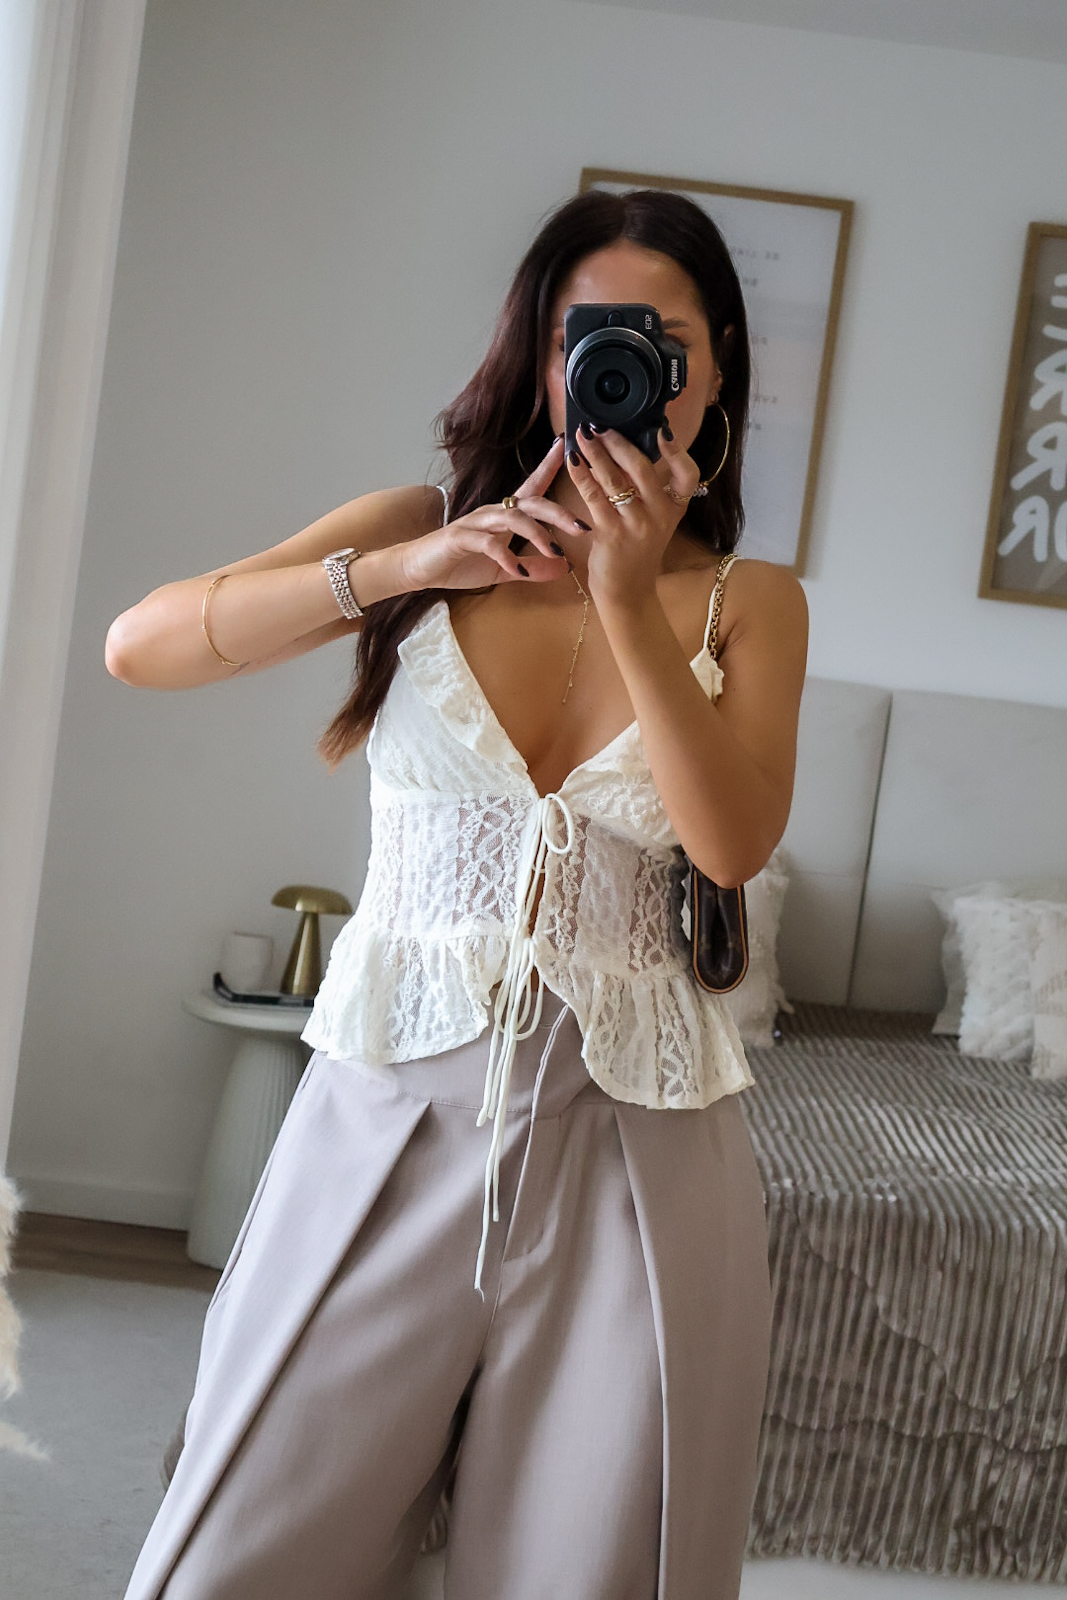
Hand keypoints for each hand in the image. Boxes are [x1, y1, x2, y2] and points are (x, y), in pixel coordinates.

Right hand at [400, 438, 577, 592]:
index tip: (568, 449)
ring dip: (536, 534)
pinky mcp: (461, 538)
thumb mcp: (504, 570)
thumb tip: (564, 568)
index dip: (549, 466)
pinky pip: (489, 543)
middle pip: (532, 502)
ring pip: (512, 518)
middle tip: (583, 528)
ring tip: (553, 551)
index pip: (532, 486)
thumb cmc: (460, 562)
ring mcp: (477, 523)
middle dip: (559, 513)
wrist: (419, 567)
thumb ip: (532, 568)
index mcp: (505, 515)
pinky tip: (518, 569)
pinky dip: (507, 556)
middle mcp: (493, 512)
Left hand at [566, 426, 700, 608]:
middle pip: (642, 470)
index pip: (688, 475)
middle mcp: (660, 516)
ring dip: (596, 454)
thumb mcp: (654, 520)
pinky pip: (594, 498)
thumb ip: (647, 489)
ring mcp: (636, 526)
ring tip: (582, 435)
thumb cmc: (637, 551)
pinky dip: (582, 476)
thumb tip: (625, 449)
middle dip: (618, 443)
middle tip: (600, 425)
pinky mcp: (612, 535)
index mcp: (674, 508)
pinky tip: (572, 461)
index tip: (662, 430)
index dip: (677, 451)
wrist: (628, 591)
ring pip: (615, 481)